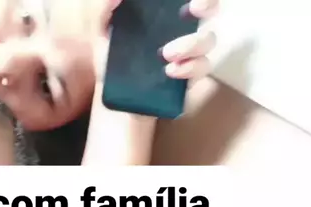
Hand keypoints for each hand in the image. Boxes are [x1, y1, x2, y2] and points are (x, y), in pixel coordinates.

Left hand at [92, 0, 219, 82]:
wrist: (114, 94)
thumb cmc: (112, 57)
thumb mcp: (101, 31)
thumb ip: (102, 10)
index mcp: (163, 12)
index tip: (190, 0)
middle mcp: (181, 27)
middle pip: (210, 9)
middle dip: (207, 5)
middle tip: (193, 9)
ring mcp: (189, 51)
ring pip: (207, 40)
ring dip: (191, 44)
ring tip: (166, 54)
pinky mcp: (191, 75)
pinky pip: (202, 68)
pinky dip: (190, 68)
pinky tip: (171, 71)